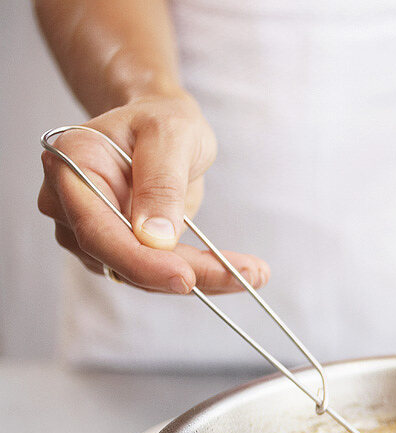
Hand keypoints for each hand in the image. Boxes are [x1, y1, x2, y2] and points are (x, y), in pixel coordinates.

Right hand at [37, 92, 268, 293]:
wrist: (161, 129)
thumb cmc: (162, 121)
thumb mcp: (171, 135)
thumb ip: (161, 183)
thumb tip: (155, 239)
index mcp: (71, 165)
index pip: (96, 230)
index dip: (140, 261)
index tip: (186, 278)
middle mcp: (69, 204)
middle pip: (120, 259)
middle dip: (184, 273)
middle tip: (246, 277)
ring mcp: (91, 231)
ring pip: (142, 274)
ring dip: (200, 278)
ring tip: (256, 272)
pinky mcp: (119, 249)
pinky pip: (156, 273)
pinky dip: (198, 274)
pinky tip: (238, 271)